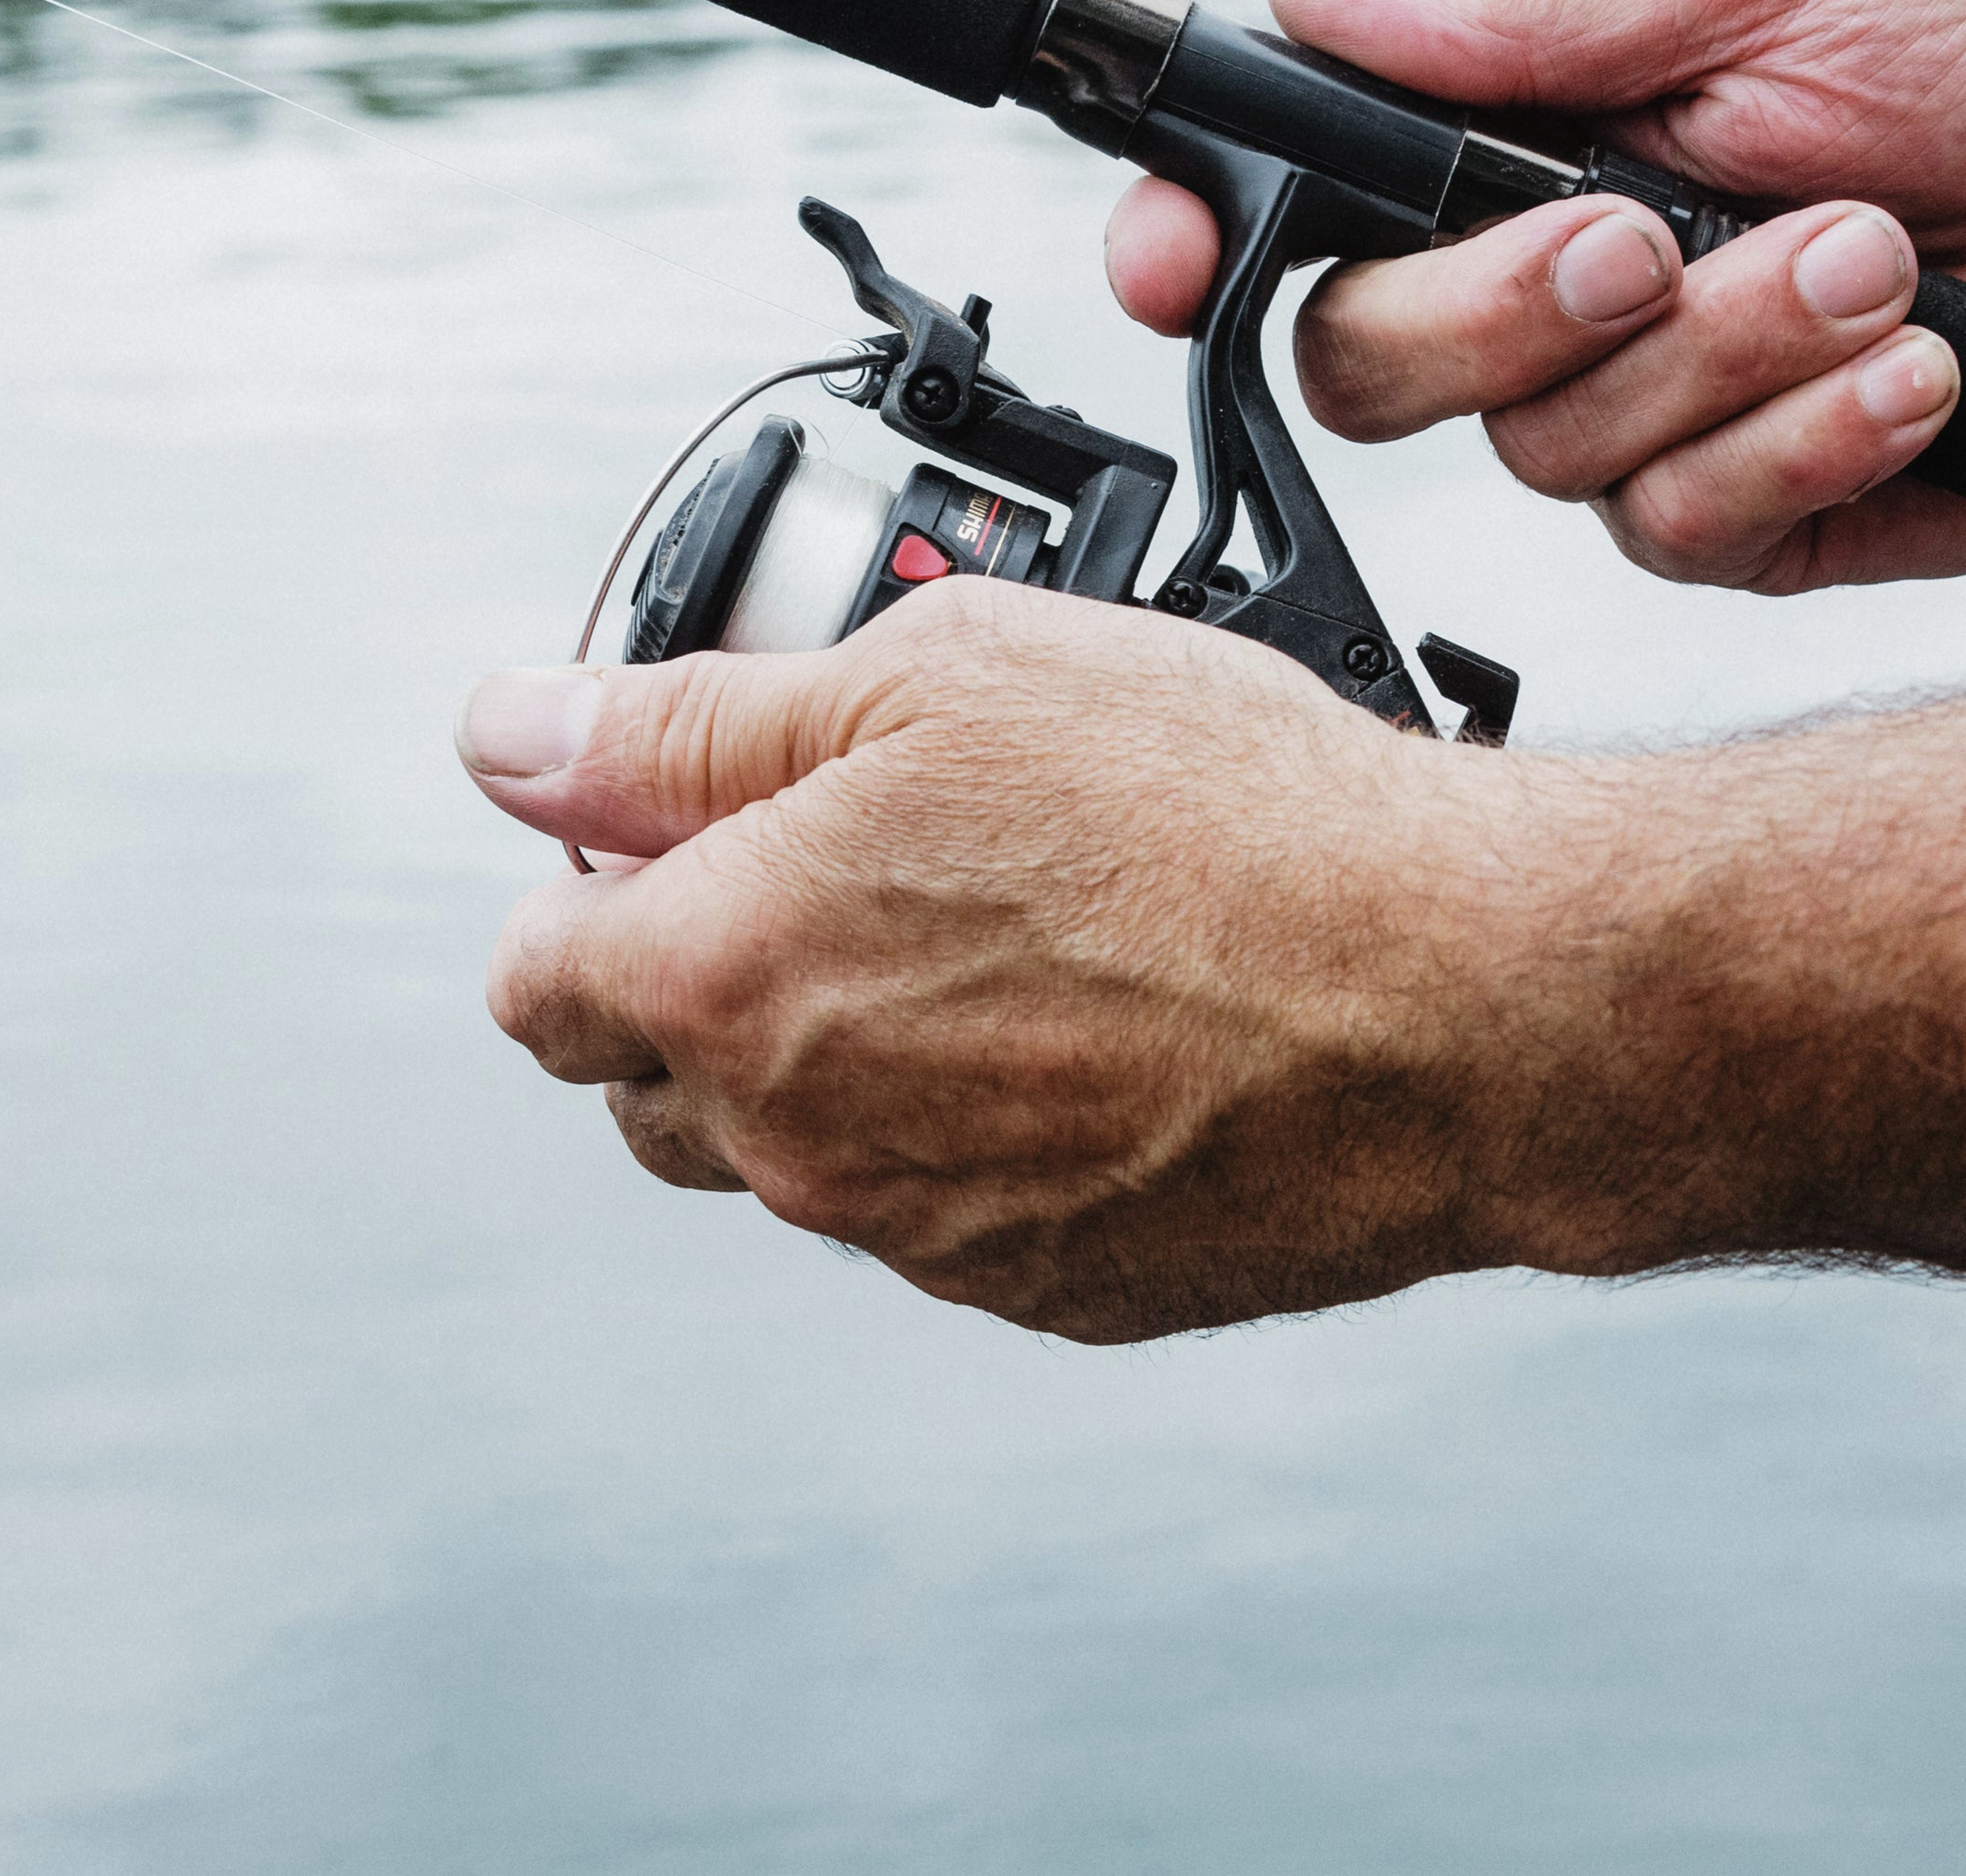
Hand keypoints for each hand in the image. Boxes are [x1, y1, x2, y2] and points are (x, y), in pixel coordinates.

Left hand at [457, 584, 1597, 1343]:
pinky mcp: (1040, 1288)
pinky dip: (963, 1122)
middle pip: (645, 1077)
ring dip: (828, 1050)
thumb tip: (512, 735)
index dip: (583, 880)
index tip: (668, 821)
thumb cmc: (1212, 816)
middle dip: (689, 972)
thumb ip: (681, 722)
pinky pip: (935, 1203)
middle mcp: (794, 1138)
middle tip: (833, 857)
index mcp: (725, 977)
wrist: (1453, 999)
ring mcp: (917, 1232)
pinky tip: (1075, 1022)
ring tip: (980, 929)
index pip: (535, 976)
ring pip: (793, 1147)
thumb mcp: (921, 678)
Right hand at [1107, 0, 1965, 590]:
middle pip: (1366, 362)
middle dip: (1509, 304)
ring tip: (1878, 259)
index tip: (1171, 257)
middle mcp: (1533, 300)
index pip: (1284, 207)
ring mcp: (1624, 425)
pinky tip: (1918, 371)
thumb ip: (1535, 4)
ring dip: (1729, 347)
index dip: (1191, 240)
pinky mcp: (1731, 527)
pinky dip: (1810, 435)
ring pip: (1545, 450)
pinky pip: (1682, 527)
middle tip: (1651, 230)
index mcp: (1501, 147)